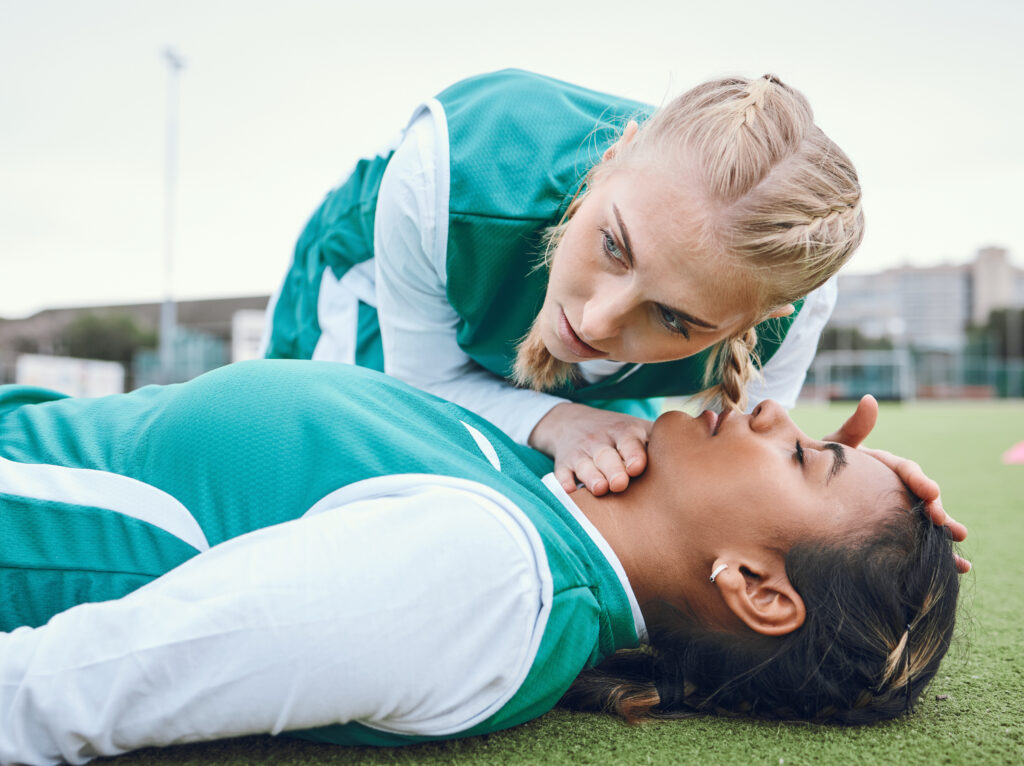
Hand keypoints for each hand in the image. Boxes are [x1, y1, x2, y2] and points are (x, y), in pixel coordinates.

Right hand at [528, 403, 652, 495]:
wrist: (573, 423)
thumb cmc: (620, 435)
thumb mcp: (640, 429)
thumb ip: (662, 439)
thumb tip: (695, 452)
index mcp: (624, 433)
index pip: (629, 442)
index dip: (633, 455)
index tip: (636, 467)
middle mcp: (601, 442)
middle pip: (607, 457)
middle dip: (613, 470)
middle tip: (619, 483)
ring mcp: (580, 453)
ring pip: (585, 466)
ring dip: (591, 477)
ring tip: (599, 489)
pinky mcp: (562, 465)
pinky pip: (561, 474)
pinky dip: (563, 483)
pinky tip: (568, 491)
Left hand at [824, 395, 970, 572]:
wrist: (796, 494)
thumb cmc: (816, 467)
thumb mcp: (832, 448)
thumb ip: (851, 430)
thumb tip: (870, 400)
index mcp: (881, 466)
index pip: (904, 471)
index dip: (918, 480)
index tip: (931, 491)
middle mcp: (891, 488)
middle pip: (919, 498)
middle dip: (934, 510)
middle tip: (944, 522)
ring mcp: (891, 510)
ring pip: (922, 521)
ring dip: (944, 535)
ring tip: (960, 549)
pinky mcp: (889, 532)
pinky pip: (914, 543)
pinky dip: (937, 554)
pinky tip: (958, 568)